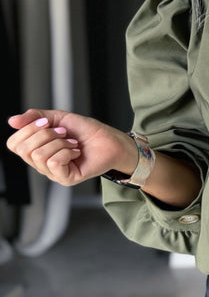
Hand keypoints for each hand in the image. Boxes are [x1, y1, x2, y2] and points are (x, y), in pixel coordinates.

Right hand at [7, 110, 136, 186]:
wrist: (108, 139)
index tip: (46, 123)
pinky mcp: (65, 179)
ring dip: (59, 143)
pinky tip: (76, 152)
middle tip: (63, 133)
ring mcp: (52, 173)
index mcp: (35, 149)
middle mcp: (40, 164)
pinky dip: (67, 152)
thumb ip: (34, 117)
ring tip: (72, 143)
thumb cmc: (85, 130)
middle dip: (45, 135)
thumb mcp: (57, 117)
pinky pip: (54, 163)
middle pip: (24, 150)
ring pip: (39, 155)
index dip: (27, 130)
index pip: (14, 144)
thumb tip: (12, 121)